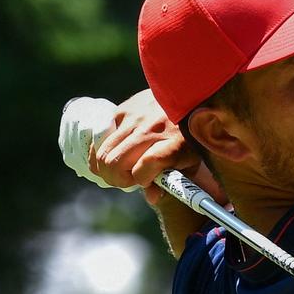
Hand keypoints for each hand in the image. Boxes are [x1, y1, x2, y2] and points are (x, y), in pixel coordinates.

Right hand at [89, 90, 223, 205]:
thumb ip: (173, 180)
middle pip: (115, 162)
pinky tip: (112, 155)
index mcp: (174, 143)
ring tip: (118, 170)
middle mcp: (152, 129)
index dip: (140, 180)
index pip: (145, 167)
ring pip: (103, 152)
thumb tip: (151, 197)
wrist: (190, 96)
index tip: (144, 182)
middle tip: (126, 181)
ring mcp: (134, 117)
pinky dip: (101, 151)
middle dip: (117, 180)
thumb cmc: (191, 135)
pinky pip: (101, 136)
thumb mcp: (190, 160)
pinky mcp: (123, 109)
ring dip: (106, 168)